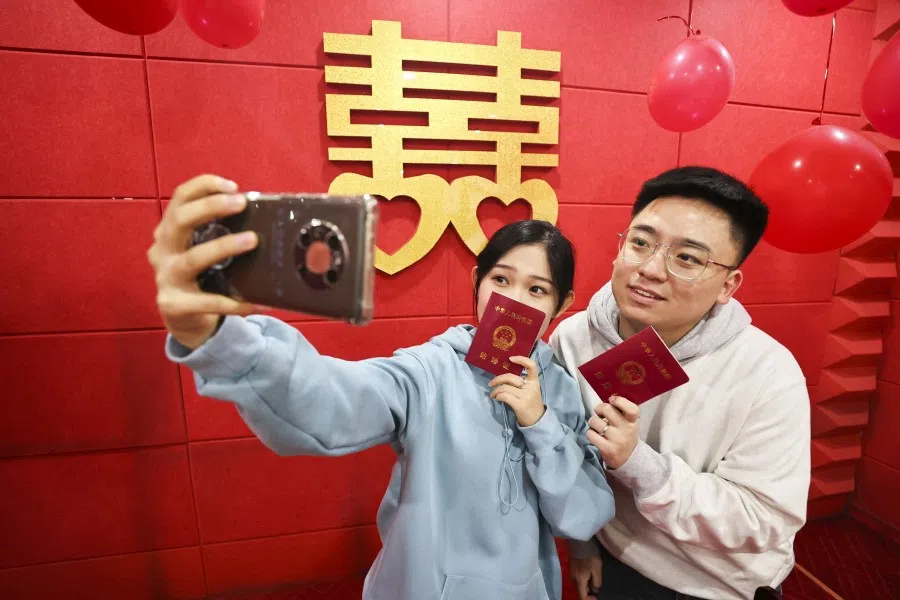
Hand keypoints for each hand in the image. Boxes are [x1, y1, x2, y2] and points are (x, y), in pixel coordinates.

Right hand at [147, 174, 260, 349]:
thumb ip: (220, 232)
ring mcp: (166, 278)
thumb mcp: (202, 248)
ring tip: (251, 241)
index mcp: (169, 231)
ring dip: (223, 247)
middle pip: (179, 221)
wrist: (183, 318)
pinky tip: (258, 302)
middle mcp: (162, 250)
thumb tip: (266, 217)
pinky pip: (208, 302)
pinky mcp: (174, 305)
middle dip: (210, 207)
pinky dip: (236, 303)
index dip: (203, 186)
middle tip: (241, 203)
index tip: (232, 186)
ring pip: (192, 259)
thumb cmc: (200, 276)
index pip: (180, 198)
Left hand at [488, 356, 544, 426]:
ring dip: (495, 391)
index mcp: (534, 381)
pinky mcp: (520, 405)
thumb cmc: (531, 403)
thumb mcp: (530, 390)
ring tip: (493, 394)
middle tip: (491, 383)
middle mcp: (531, 387)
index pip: (532, 366)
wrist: (537, 420)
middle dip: (497, 379)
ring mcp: (526, 396)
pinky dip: (498, 396)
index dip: (521, 359)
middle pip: (510, 377)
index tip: (510, 358)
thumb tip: (503, 376)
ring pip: (505, 388)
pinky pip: (504, 396)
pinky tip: (497, 398)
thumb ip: (521, 382)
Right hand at [569, 553, 601, 598]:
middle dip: (587, 592)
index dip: (589, 599)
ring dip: (585, 586)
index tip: (596, 597)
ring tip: (593, 581)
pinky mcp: (571, 566)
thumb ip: (596, 582)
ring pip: (578, 584)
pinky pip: (577, 578)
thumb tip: (595, 589)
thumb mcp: (597, 569)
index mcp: (579, 581)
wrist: (580, 541)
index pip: (582, 596)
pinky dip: (582, 580)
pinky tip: (588, 574)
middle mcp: (573, 578)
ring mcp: (571, 572)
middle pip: (579, 590)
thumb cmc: (590, 556)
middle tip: (596, 589)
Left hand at [587, 395, 639, 468]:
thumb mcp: (628, 423)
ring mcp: (618, 440)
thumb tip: (607, 399)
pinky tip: (595, 436)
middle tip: (599, 413)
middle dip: (599, 409)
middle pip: (607, 409)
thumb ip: (620, 411)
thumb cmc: (624, 435)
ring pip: (595, 421)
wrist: (627, 458)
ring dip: (593, 422)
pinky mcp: (608, 449)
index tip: (611, 399)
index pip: (632, 409)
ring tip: (597, 426)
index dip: (620, 401)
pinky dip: (590, 433)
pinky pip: (591, 434)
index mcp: (633, 421)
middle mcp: (627, 430)